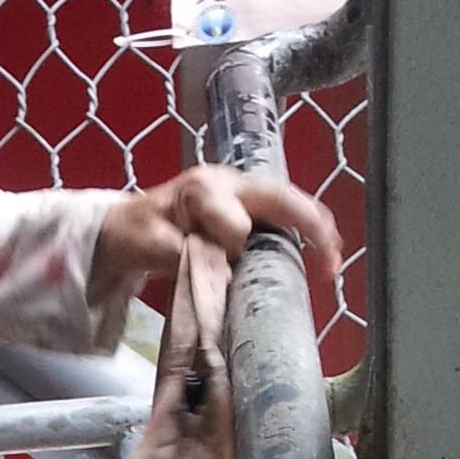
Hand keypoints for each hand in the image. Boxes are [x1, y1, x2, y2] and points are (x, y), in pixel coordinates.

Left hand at [91, 164, 343, 300]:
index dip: (235, 250)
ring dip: (314, 228)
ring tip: (332, 259)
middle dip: (311, 226)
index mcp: (205, 189)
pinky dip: (303, 231)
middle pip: (282, 199)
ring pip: (289, 204)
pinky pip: (283, 215)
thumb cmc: (136, 233)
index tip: (225, 271)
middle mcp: (231, 183)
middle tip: (331, 260)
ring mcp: (242, 192)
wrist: (127, 224)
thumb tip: (226, 275)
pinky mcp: (248, 205)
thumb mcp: (150, 245)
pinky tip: (320, 252)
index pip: (236, 225)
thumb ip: (186, 258)